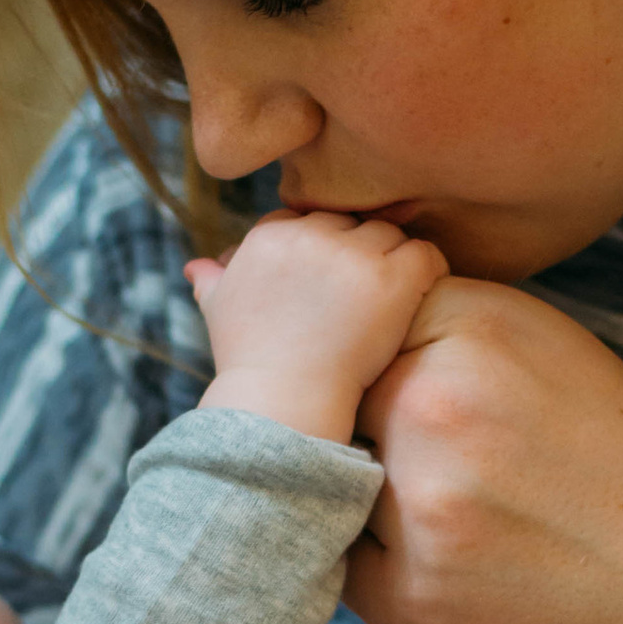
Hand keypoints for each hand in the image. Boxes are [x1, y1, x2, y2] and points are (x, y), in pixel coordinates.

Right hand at [185, 208, 447, 443]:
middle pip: (349, 222)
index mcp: (268, 234)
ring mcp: (352, 255)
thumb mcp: (218, 312)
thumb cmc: (250, 364)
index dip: (320, 251)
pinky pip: (425, 254)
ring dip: (391, 262)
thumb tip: (196, 267)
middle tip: (361, 297)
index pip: (307, 219)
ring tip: (387, 302)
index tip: (325, 289)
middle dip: (354, 254)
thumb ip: (211, 280)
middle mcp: (309, 235)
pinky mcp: (391, 280)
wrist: (282, 404)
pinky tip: (417, 298)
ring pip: (387, 234)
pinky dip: (427, 272)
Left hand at [349, 277, 622, 623]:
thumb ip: (448, 327)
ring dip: (360, 499)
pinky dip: (375, 569)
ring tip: (467, 521)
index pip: (350, 310)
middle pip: (322, 390)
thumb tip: (261, 286)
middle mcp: (443, 397)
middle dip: (353, 430)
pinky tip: (460, 573)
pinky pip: (336, 562)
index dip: (363, 359)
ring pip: (320, 477)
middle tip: (442, 474)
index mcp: (487, 323)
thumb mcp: (562, 363)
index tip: (398, 399)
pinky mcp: (411, 593)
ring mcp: (422, 498)